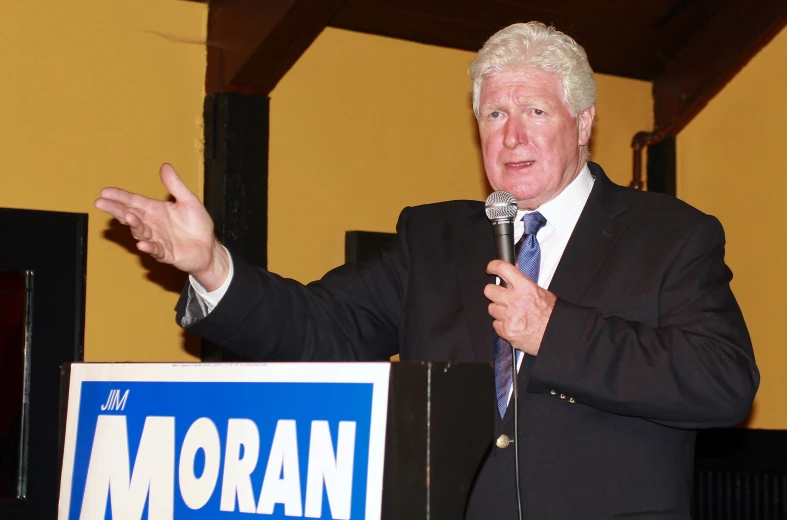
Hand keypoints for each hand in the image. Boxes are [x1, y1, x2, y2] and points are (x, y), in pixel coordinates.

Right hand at [94, 164, 229, 290]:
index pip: (134, 201)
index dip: (119, 196)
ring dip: (134, 225)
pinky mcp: (166, 253)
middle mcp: (152, 224)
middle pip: (130, 215)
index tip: (104, 191)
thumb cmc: (197, 225)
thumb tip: (165, 166)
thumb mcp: (188, 201)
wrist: (209, 248)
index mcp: (155, 210)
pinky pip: (156, 250)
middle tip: (100, 202)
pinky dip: (149, 247)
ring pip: (141, 232)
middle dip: (116, 209)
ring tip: (127, 216)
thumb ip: (176, 185)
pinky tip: (142, 244)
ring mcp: (157, 239)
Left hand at [484, 259, 556, 355]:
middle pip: (489, 290)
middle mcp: (515, 301)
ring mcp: (509, 317)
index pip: (503, 269)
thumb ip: (524, 283)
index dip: (493, 266)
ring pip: (491, 308)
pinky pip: (495, 324)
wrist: (557, 335)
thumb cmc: (552, 315)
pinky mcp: (506, 331)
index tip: (491, 269)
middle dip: (493, 292)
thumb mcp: (541, 292)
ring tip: (512, 313)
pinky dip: (502, 325)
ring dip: (499, 310)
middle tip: (500, 295)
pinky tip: (513, 324)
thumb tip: (512, 272)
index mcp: (526, 288)